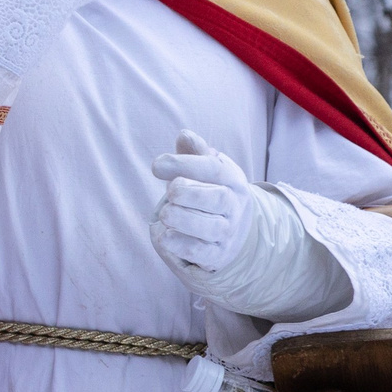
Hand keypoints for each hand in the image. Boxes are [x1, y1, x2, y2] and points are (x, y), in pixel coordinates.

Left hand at [146, 129, 346, 320]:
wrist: (234, 228)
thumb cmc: (211, 189)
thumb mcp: (207, 167)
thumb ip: (195, 152)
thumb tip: (185, 136)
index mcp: (232, 180)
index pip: (214, 169)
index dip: (185, 164)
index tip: (156, 165)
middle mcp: (234, 206)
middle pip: (217, 200)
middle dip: (189, 193)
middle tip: (170, 190)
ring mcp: (227, 232)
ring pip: (210, 228)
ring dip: (184, 219)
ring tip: (166, 213)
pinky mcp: (216, 254)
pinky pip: (201, 252)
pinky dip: (181, 244)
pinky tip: (165, 235)